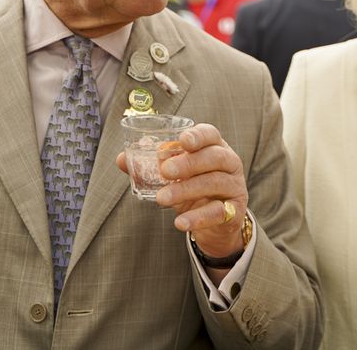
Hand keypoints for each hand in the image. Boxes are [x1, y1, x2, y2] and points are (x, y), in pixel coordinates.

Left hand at [118, 123, 247, 258]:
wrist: (214, 223)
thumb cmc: (193, 187)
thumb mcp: (174, 175)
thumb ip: (150, 166)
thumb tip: (121, 159)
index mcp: (214, 146)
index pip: (210, 134)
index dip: (198, 135)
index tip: (182, 140)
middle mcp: (229, 163)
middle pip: (214, 157)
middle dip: (189, 162)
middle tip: (165, 170)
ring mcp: (234, 186)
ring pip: (214, 183)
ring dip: (186, 190)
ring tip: (162, 199)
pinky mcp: (235, 211)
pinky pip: (218, 212)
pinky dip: (197, 218)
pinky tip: (180, 222)